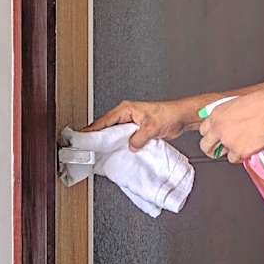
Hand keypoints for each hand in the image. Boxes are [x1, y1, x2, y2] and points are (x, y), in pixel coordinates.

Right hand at [80, 99, 194, 150]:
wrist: (180, 117)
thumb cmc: (168, 115)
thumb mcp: (152, 128)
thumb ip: (139, 138)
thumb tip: (130, 146)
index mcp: (126, 109)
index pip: (104, 120)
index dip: (92, 130)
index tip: (83, 138)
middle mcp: (126, 115)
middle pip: (106, 127)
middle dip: (98, 138)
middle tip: (89, 149)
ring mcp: (131, 123)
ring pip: (114, 134)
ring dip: (109, 143)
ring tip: (100, 153)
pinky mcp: (136, 131)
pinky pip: (123, 139)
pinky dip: (119, 146)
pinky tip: (117, 153)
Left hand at [198, 89, 263, 162]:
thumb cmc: (262, 104)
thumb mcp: (238, 103)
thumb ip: (228, 114)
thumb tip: (226, 119)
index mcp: (217, 114)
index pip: (203, 129)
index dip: (210, 134)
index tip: (213, 137)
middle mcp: (219, 128)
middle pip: (205, 145)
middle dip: (211, 149)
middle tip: (218, 150)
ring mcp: (227, 141)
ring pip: (222, 154)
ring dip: (230, 152)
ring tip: (242, 144)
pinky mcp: (238, 151)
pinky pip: (236, 159)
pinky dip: (242, 156)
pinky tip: (249, 147)